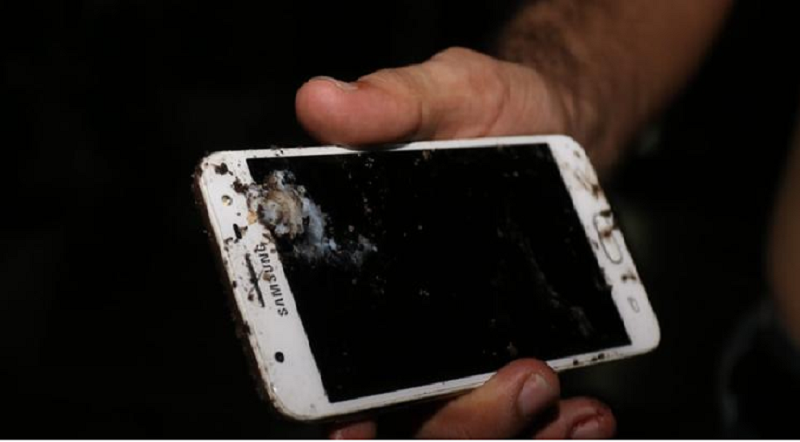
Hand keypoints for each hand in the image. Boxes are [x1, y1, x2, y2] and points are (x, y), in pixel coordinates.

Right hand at [296, 47, 614, 437]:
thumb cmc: (487, 111)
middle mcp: (396, 333)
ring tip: (562, 396)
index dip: (337, 413)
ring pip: (461, 432)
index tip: (361, 421)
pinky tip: (588, 412)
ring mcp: (453, 356)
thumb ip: (387, 103)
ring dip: (510, 431)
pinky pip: (521, 426)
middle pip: (406, 422)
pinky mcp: (506, 360)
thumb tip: (320, 102)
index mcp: (355, 279)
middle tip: (527, 376)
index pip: (323, 370)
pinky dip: (552, 432)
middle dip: (465, 423)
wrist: (553, 124)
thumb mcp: (443, 94)